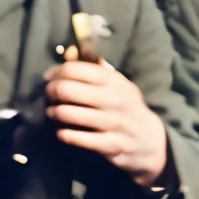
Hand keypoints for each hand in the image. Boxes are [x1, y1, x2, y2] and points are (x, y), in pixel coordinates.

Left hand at [45, 57, 170, 184]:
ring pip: (68, 114)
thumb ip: (94, 71)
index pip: (74, 69)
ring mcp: (113, 123)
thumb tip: (68, 53)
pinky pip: (79, 139)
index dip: (55, 72)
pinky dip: (65, 135)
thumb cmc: (126, 108)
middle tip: (48, 96)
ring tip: (52, 113)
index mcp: (113, 80)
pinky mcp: (111, 145)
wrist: (150, 139)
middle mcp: (113, 99)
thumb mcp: (116, 85)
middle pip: (66, 90)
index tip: (48, 78)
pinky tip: (62, 132)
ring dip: (54, 113)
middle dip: (51, 92)